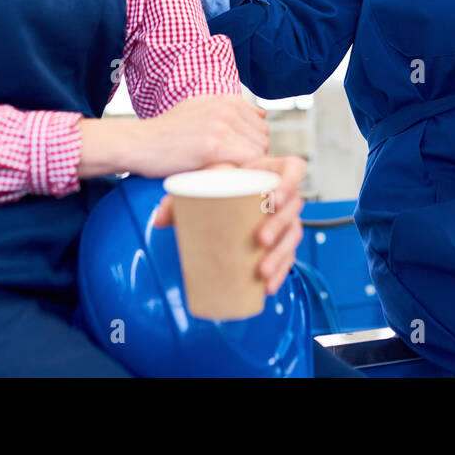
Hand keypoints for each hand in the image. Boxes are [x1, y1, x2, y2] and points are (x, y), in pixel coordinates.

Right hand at [124, 94, 268, 177]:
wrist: (140, 142)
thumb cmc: (168, 131)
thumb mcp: (198, 107)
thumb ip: (228, 109)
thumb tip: (260, 114)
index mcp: (227, 100)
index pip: (262, 126)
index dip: (253, 146)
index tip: (238, 159)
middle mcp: (227, 109)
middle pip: (263, 140)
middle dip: (253, 158)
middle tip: (234, 171)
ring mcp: (222, 126)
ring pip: (258, 153)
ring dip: (248, 168)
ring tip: (229, 176)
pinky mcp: (214, 145)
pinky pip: (246, 163)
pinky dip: (242, 174)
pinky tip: (226, 179)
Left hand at [154, 154, 307, 295]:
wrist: (225, 194)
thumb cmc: (220, 183)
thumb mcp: (204, 182)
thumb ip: (180, 197)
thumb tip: (158, 220)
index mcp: (271, 171)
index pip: (295, 169)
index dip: (291, 181)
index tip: (273, 196)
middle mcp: (285, 195)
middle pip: (294, 208)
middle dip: (280, 226)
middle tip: (260, 239)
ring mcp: (285, 219)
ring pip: (293, 236)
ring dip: (281, 255)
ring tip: (262, 271)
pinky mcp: (281, 241)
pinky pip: (288, 256)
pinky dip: (280, 272)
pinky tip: (268, 286)